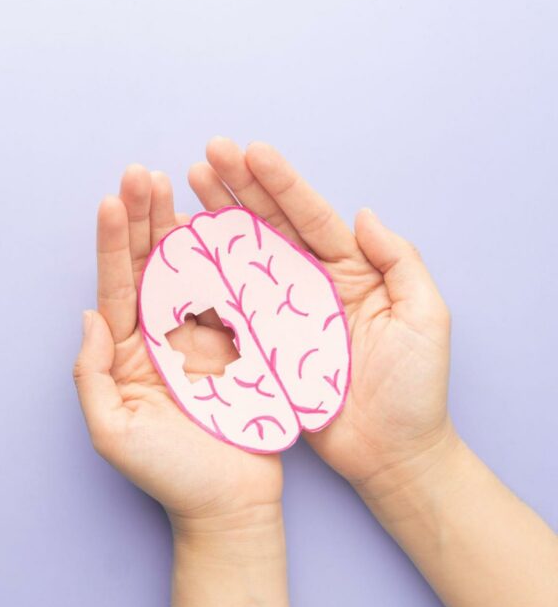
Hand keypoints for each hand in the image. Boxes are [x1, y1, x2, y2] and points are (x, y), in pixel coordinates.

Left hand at [73, 165, 281, 534]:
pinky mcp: (239, 343)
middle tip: (143, 174)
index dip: (114, 243)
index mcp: (127, 351)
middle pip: (149, 265)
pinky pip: (230, 291)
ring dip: (178, 225)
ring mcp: (201, 335)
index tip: (113, 200)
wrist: (230, 506)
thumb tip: (88, 316)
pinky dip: (224, 255)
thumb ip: (92, 374)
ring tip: (172, 183)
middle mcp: (161, 335)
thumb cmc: (168, 474)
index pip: (117, 285)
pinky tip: (218, 220)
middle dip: (144, 218)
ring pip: (187, 269)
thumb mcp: (112, 430)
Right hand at [187, 137, 453, 497]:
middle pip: (269, 225)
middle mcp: (310, 283)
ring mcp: (281, 313)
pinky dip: (204, 273)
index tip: (250, 151)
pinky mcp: (260, 344)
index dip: (280, 183)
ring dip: (215, 218)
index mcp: (351, 270)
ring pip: (242, 255)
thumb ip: (400, 261)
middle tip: (208, 154)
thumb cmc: (415, 390)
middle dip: (238, 187)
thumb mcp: (424, 317)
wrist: (391, 454)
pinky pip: (227, 303)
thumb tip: (363, 213)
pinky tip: (183, 246)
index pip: (310, 216)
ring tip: (187, 185)